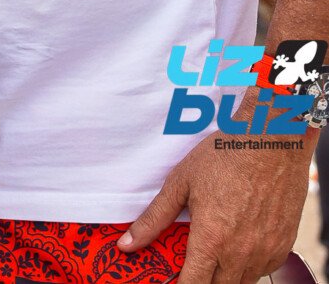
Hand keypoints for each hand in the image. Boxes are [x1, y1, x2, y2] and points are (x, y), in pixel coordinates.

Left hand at [117, 96, 308, 282]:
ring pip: (241, 282)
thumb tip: (127, 244)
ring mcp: (265, 252)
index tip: (173, 278)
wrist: (271, 140)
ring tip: (216, 246)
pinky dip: (248, 264)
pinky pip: (262, 270)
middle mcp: (240, 253)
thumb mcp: (181, 182)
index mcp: (212, 239)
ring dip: (225, 273)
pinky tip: (240, 241)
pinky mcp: (282, 247)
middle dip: (202, 278)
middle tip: (193, 259)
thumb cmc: (224, 155)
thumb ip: (155, 218)